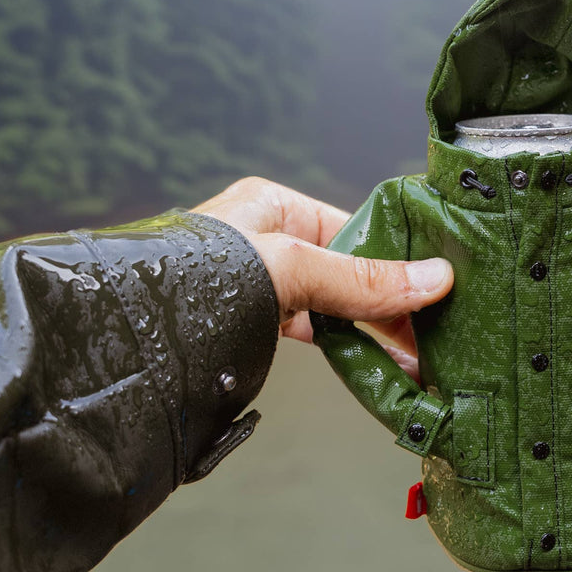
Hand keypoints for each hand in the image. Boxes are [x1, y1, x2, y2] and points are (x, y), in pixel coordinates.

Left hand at [194, 177, 451, 377]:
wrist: (132, 339)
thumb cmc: (193, 280)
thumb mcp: (290, 268)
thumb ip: (361, 279)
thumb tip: (433, 279)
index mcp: (275, 205)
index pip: (357, 227)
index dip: (399, 257)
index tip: (440, 286)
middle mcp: (270, 240)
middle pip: (351, 269)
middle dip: (394, 302)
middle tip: (440, 332)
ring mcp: (264, 286)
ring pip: (337, 305)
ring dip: (378, 331)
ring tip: (422, 357)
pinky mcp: (256, 326)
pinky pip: (317, 333)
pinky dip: (350, 349)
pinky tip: (381, 366)